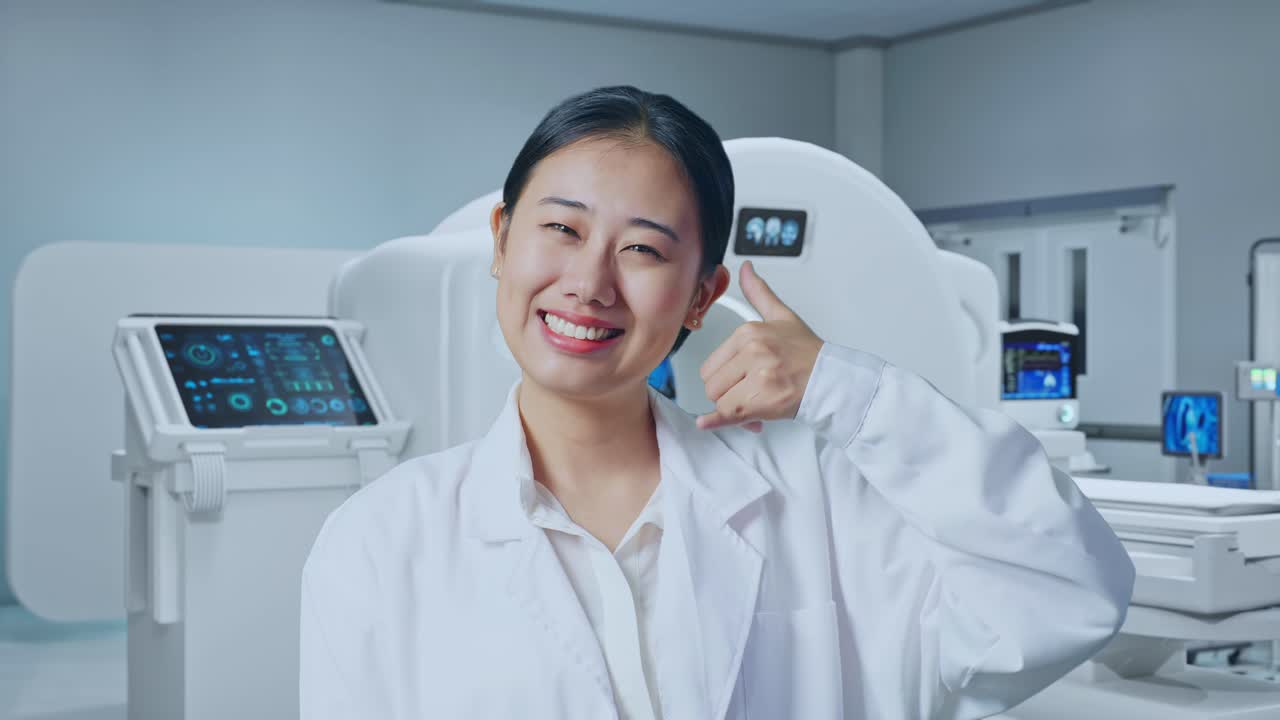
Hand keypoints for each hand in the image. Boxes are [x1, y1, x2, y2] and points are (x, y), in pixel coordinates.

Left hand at [696, 261, 823, 432]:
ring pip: (720, 401)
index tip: (741, 381)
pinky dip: (722, 422)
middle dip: (726, 394)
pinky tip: (712, 422)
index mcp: (749, 332)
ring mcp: (758, 375)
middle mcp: (752, 351)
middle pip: (712, 384)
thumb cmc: (808, 354)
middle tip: (748, 394)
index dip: (724, 377)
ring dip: (733, 409)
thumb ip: (759, 293)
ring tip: (754, 404)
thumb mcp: (781, 317)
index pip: (711, 364)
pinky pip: (728, 414)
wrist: (833, 379)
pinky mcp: (764, 399)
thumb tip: (745, 269)